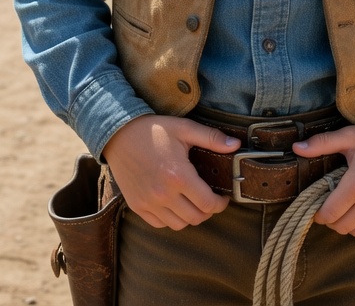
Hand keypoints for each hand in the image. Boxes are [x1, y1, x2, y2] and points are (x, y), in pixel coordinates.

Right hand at [102, 115, 235, 229]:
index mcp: (179, 176)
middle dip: (208, 210)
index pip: (208, 204)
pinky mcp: (137, 206)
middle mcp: (163, 194)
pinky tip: (174, 204)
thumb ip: (212, 138)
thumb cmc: (154, 129)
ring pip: (178, 225)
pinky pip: (159, 224)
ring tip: (193, 201)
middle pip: (195, 218)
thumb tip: (236, 146)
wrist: (119, 134)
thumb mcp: (185, 128)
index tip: (223, 196)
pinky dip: (170, 219)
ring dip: (190, 216)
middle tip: (210, 198)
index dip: (220, 203)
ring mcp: (149, 203)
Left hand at [292, 123, 354, 239]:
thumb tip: (296, 147)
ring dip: (349, 226)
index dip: (319, 213)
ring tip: (348, 211)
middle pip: (342, 227)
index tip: (318, 207)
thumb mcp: (350, 136)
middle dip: (332, 220)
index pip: (329, 214)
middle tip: (332, 207)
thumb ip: (322, 143)